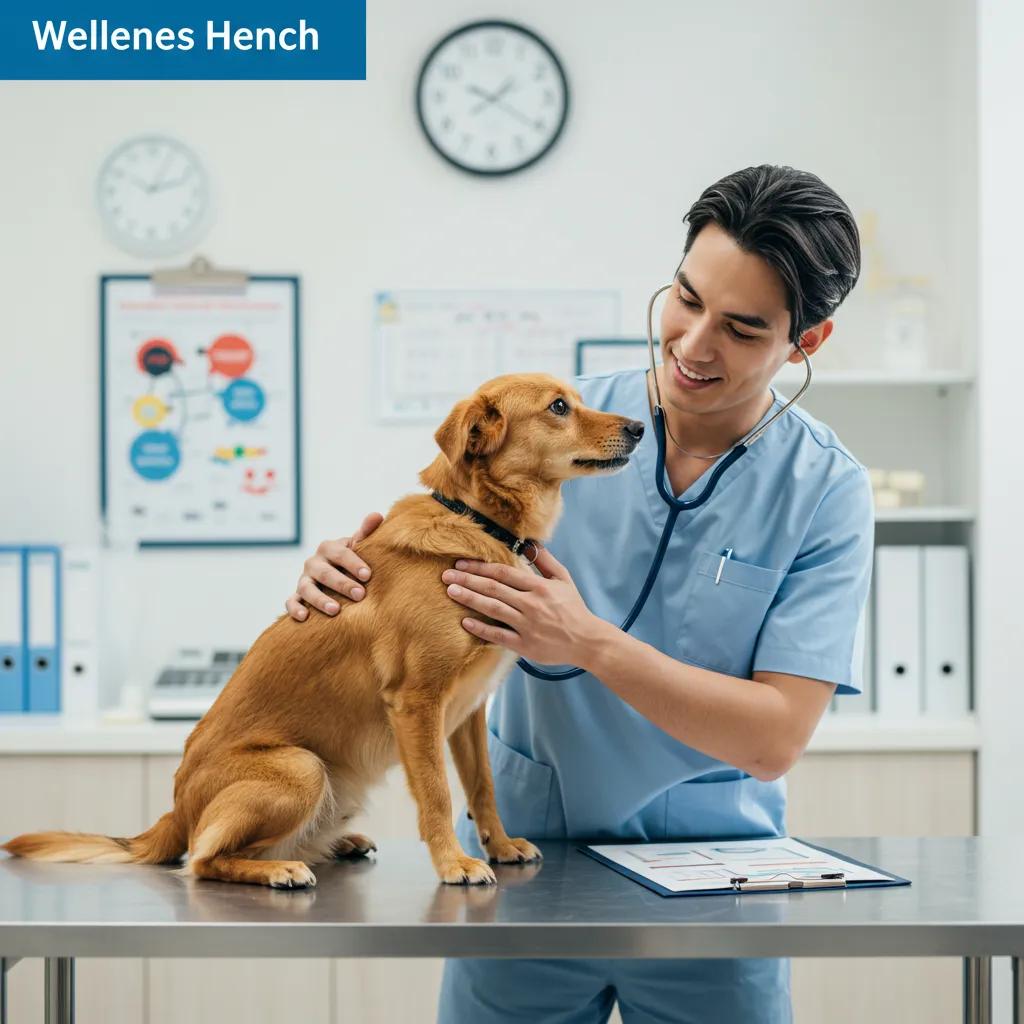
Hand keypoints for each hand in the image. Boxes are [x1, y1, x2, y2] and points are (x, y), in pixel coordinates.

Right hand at [285, 512, 382, 620]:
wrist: (336, 574)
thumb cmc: (351, 560)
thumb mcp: (358, 546)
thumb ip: (366, 533)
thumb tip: (377, 515)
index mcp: (329, 548)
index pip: (341, 553)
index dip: (354, 563)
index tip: (368, 575)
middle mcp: (314, 562)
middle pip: (325, 573)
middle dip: (342, 584)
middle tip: (360, 595)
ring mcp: (304, 579)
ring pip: (307, 588)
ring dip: (320, 599)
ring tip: (335, 610)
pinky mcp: (297, 595)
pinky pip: (291, 601)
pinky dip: (295, 608)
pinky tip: (305, 617)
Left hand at [440, 548, 600, 664]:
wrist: (587, 641)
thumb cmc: (573, 608)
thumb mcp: (563, 580)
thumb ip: (545, 561)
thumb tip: (531, 543)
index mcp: (539, 587)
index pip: (504, 573)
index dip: (480, 567)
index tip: (461, 563)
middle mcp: (531, 604)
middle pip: (494, 589)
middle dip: (468, 580)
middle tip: (446, 575)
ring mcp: (527, 626)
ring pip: (493, 609)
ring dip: (470, 599)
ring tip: (451, 591)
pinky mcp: (525, 645)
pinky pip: (499, 636)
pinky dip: (481, 629)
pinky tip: (465, 622)